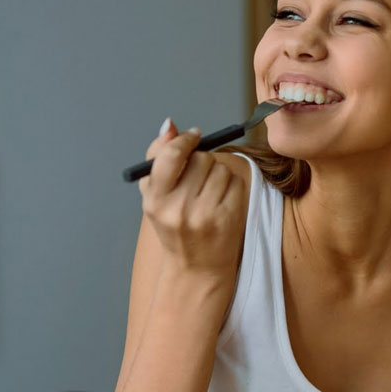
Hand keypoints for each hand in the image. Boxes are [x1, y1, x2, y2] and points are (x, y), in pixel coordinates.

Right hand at [138, 118, 244, 278]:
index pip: (171, 156)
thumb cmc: (173, 225)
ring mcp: (206, 215)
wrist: (197, 266)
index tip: (193, 136)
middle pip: (201, 159)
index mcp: (155, 201)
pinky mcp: (229, 218)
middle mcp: (179, 209)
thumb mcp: (154, 195)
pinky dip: (231, 186)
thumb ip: (157, 156)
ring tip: (209, 192)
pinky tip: (221, 201)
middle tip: (198, 176)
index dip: (185, 140)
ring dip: (218, 173)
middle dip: (202, 160)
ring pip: (221, 168)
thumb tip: (170, 125)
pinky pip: (236, 182)